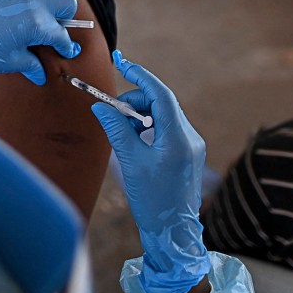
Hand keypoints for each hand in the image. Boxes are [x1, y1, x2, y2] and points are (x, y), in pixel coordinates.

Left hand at [0, 0, 80, 84]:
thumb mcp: (10, 61)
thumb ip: (31, 65)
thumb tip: (41, 75)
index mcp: (38, 25)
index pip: (62, 36)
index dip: (65, 46)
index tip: (65, 49)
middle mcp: (35, 2)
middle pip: (68, 4)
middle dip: (64, 17)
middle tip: (53, 26)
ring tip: (38, 6)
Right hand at [92, 50, 210, 292]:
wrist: (173, 232)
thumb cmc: (152, 199)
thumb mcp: (130, 162)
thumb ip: (116, 129)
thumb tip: (101, 107)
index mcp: (177, 137)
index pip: (160, 94)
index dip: (139, 74)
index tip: (121, 61)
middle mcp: (189, 136)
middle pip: (159, 103)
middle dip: (134, 103)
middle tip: (111, 115)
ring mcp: (192, 144)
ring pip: (162, 115)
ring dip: (140, 116)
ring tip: (123, 135)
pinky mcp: (189, 152)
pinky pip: (166, 128)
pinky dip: (148, 128)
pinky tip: (135, 143)